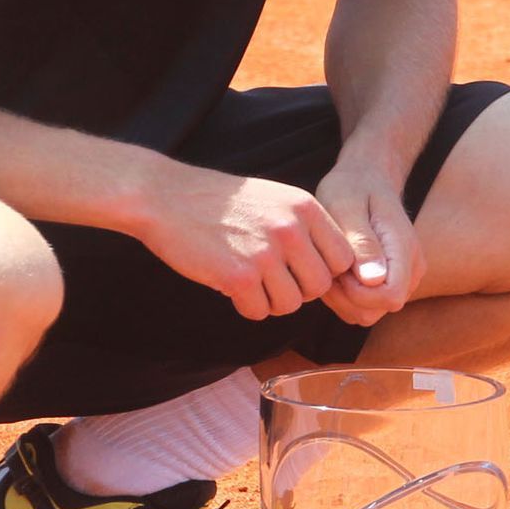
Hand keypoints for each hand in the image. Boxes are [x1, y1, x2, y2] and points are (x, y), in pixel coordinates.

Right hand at [135, 165, 354, 320]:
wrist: (166, 197)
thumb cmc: (219, 201)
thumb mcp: (273, 197)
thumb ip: (305, 226)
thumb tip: (334, 267)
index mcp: (305, 207)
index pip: (343, 258)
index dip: (323, 271)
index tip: (300, 271)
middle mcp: (291, 229)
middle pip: (319, 286)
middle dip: (298, 290)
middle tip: (271, 280)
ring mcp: (265, 253)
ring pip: (291, 304)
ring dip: (271, 301)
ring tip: (250, 282)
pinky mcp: (239, 275)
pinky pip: (259, 311)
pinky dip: (246, 306)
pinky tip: (230, 286)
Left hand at [313, 165, 423, 326]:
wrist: (366, 179)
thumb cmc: (352, 188)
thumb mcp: (348, 205)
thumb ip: (362, 242)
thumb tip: (373, 280)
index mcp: (404, 249)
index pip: (389, 296)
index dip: (355, 291)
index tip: (337, 266)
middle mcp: (411, 270)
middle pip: (375, 310)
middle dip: (342, 295)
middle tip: (327, 263)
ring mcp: (402, 280)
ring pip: (366, 314)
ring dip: (339, 296)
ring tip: (329, 263)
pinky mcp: (387, 285)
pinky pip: (362, 308)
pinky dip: (342, 296)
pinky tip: (333, 270)